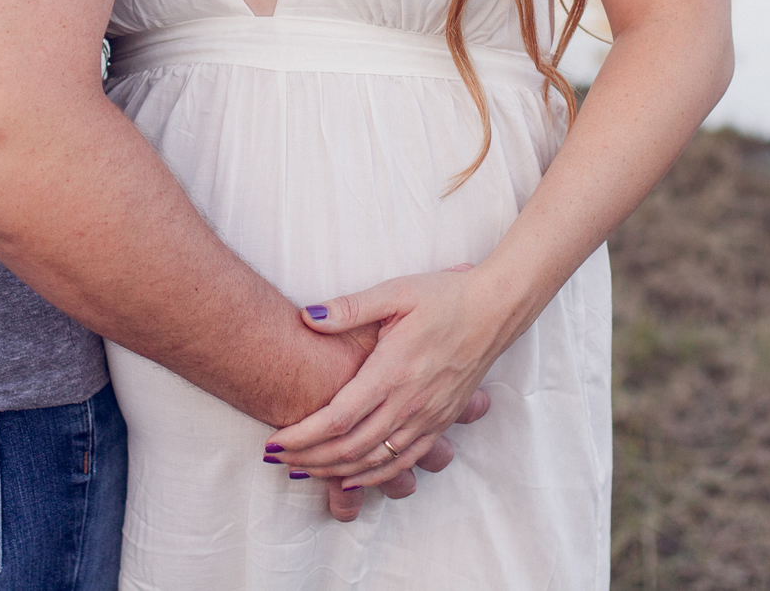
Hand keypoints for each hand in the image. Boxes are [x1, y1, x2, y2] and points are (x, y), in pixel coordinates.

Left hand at [271, 264, 519, 489]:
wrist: (495, 310)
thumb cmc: (445, 296)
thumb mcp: (395, 291)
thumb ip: (350, 308)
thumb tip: (306, 316)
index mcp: (392, 371)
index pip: (337, 418)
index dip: (302, 435)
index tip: (274, 442)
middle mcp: (409, 402)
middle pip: (349, 447)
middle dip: (308, 458)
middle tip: (276, 459)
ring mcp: (427, 417)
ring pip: (374, 461)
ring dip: (334, 471)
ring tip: (302, 470)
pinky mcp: (441, 423)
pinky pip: (404, 461)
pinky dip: (373, 476)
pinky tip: (351, 478)